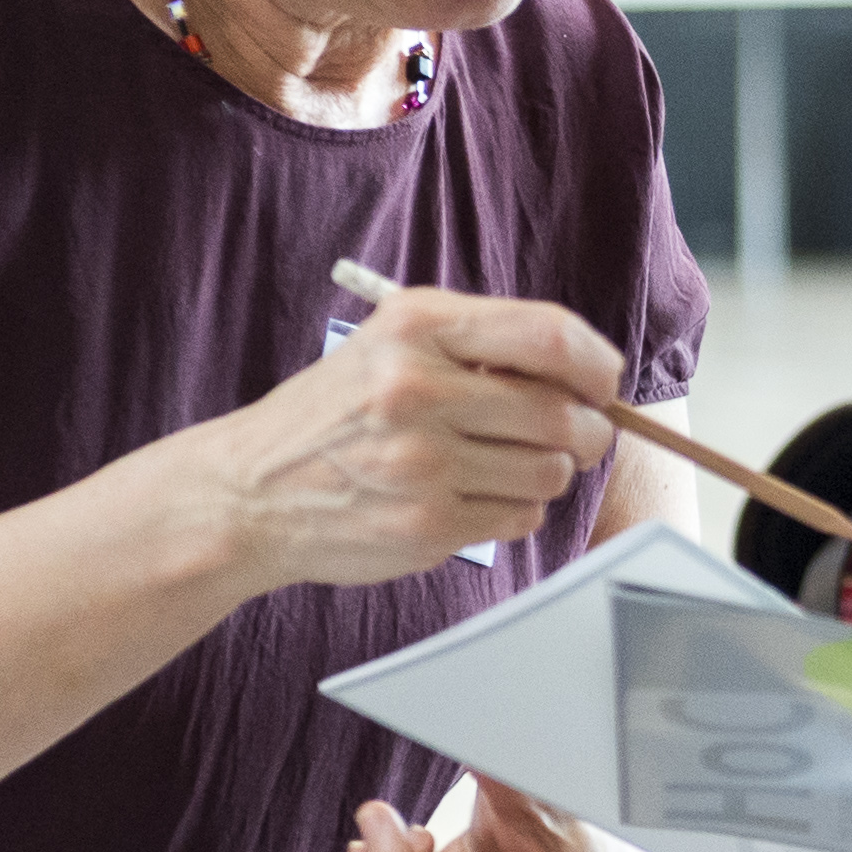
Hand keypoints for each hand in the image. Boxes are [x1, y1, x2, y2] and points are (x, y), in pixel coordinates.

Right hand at [193, 284, 624, 592]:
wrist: (250, 492)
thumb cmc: (335, 414)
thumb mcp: (390, 344)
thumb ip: (481, 343)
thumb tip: (587, 372)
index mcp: (416, 326)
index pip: (550, 335)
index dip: (597, 364)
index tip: (602, 383)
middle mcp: (417, 388)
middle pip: (562, 413)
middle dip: (586, 430)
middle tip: (574, 436)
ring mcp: (421, 463)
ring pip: (548, 471)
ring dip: (546, 472)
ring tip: (504, 465)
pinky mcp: (426, 525)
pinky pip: (520, 517)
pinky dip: (515, 510)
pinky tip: (474, 497)